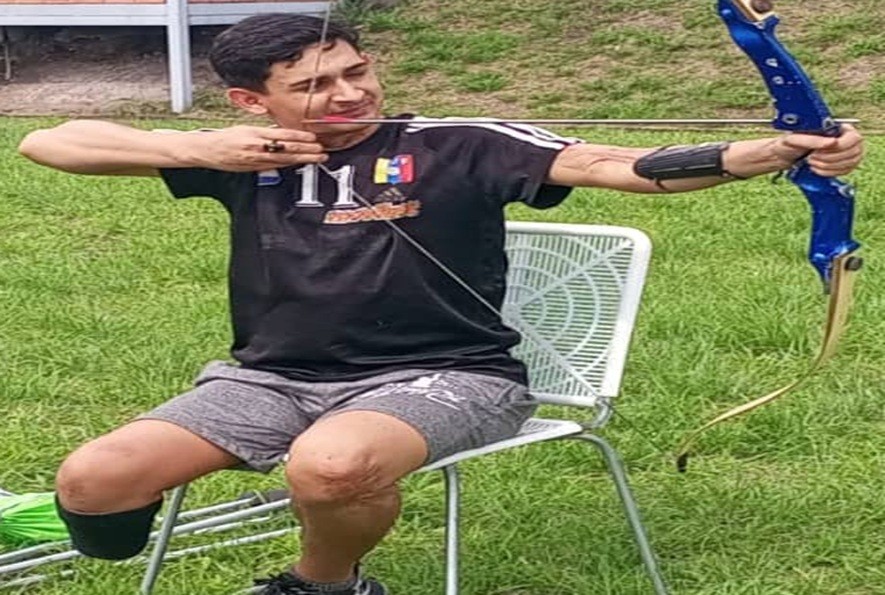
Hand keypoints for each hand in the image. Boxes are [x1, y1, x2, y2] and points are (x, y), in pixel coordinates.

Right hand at [187, 126, 327, 171]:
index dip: (299, 136)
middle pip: (287, 149)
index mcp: (254, 133)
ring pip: (285, 159)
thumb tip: (283, 132)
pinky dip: (290, 164)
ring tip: (318, 158)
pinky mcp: (254, 168)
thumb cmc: (225, 137)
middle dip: (307, 150)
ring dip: (303, 158)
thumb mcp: (245, 128)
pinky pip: (276, 166)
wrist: (207, 151)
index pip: (282, 135)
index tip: (313, 137)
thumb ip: (265, 131)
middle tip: (322, 150)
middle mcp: (257, 147)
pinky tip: (300, 163)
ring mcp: (256, 160)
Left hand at [775, 124, 863, 176]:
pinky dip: (829, 173)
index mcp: (838, 126)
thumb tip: (833, 142)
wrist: (784, 155)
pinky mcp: (844, 164)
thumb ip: (813, 139)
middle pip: (854, 152)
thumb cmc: (789, 143)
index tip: (818, 150)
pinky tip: (816, 169)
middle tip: (811, 157)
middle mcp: (847, 138)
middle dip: (830, 158)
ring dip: (829, 166)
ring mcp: (848, 151)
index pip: (853, 138)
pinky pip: (846, 171)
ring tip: (812, 162)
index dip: (839, 147)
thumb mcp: (795, 138)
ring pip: (851, 163)